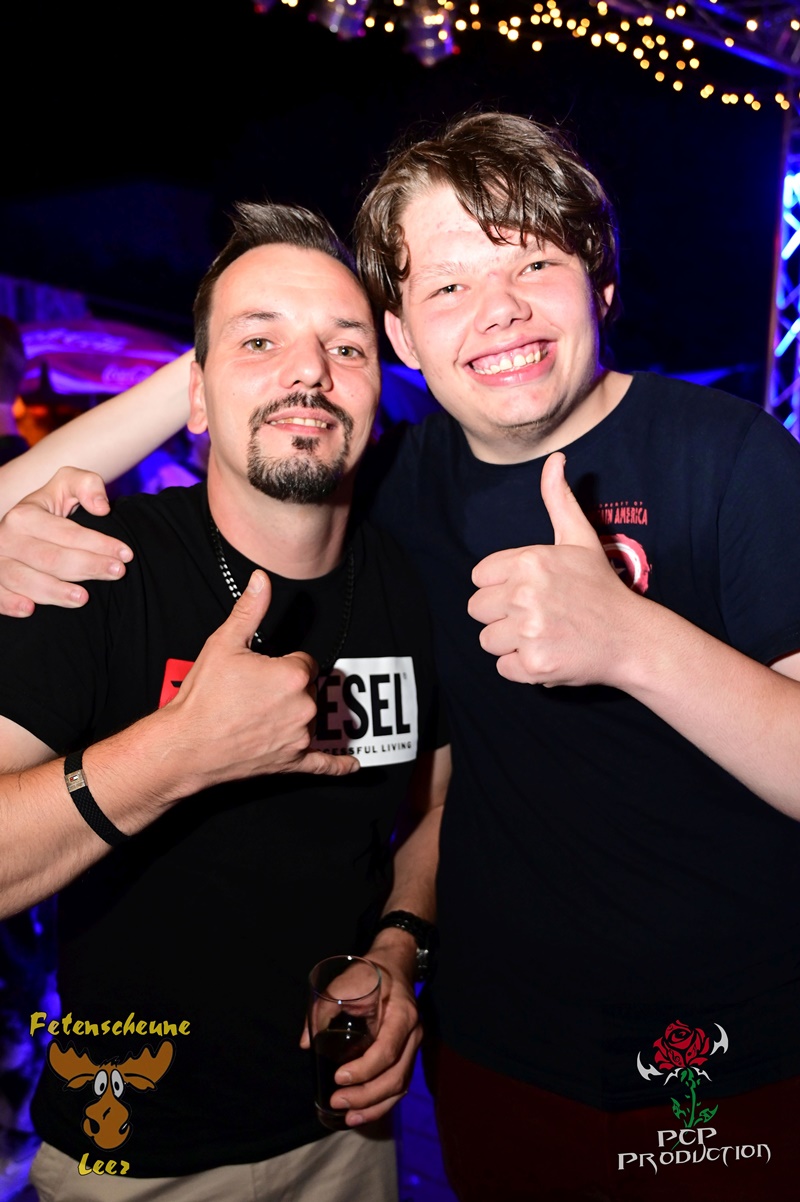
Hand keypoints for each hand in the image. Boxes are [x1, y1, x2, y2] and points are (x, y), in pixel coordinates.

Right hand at [0, 467, 131, 615]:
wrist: (25, 532)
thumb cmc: (52, 511)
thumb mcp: (68, 486)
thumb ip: (87, 485)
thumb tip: (101, 507)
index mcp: (24, 515)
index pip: (67, 533)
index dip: (99, 544)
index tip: (126, 554)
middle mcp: (7, 538)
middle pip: (50, 558)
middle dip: (87, 566)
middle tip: (117, 572)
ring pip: (24, 579)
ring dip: (54, 591)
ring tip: (83, 597)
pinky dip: (9, 603)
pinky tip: (30, 609)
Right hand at [170, 570, 358, 782]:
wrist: (185, 745)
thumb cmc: (203, 697)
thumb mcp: (224, 644)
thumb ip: (250, 610)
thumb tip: (261, 579)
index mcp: (293, 676)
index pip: (305, 662)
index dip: (282, 664)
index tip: (260, 671)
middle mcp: (304, 708)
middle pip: (308, 688)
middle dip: (287, 689)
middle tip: (253, 694)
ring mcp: (300, 737)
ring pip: (309, 717)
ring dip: (294, 714)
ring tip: (257, 716)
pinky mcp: (292, 762)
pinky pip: (324, 763)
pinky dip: (338, 765)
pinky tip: (352, 765)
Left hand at [300, 935, 419, 1125]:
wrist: (393, 965)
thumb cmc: (366, 974)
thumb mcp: (343, 983)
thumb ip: (323, 1009)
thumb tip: (304, 1044)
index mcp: (401, 1014)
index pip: (387, 1051)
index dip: (364, 1070)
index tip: (338, 1077)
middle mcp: (413, 1033)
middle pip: (395, 1076)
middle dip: (366, 1096)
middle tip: (337, 1102)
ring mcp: (413, 1045)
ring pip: (400, 1086)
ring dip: (374, 1106)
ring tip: (349, 1118)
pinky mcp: (407, 1054)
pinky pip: (400, 1084)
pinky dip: (382, 1103)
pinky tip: (363, 1113)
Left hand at [468, 452, 638, 686]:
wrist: (633, 638)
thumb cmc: (601, 588)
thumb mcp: (580, 539)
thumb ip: (559, 500)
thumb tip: (554, 459)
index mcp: (529, 561)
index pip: (479, 578)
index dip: (500, 587)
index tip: (529, 592)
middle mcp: (525, 593)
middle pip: (477, 609)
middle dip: (502, 616)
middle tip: (538, 616)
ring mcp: (529, 631)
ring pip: (487, 640)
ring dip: (511, 643)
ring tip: (544, 635)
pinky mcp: (534, 664)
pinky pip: (503, 668)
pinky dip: (523, 668)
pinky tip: (549, 654)